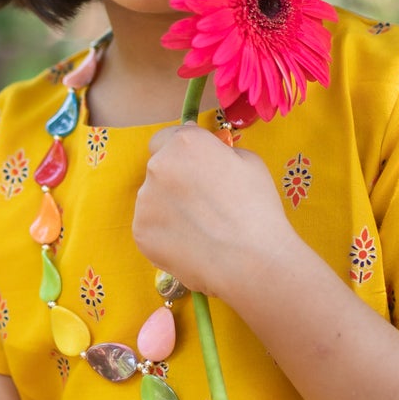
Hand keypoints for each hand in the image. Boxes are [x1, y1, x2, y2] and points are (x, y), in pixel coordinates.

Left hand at [132, 125, 291, 298]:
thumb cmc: (257, 208)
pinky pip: (151, 228)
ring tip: (199, 230)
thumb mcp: (249, 162)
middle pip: (159, 170)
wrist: (250, 260)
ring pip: (153, 200)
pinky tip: (191, 246)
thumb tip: (208, 159)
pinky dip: (166, 235)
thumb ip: (218, 154)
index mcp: (184, 144)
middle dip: (175, 182)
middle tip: (202, 205)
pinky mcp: (141, 233)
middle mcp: (157, 167)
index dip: (181, 154)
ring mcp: (145, 202)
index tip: (194, 168)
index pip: (166, 139)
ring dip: (169, 209)